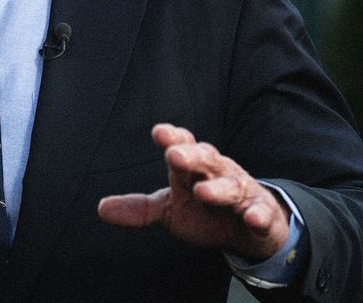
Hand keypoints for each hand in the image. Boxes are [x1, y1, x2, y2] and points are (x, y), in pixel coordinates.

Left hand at [96, 123, 290, 260]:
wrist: (248, 229)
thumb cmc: (204, 210)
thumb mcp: (170, 209)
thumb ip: (139, 208)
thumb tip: (101, 208)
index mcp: (194, 167)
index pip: (183, 146)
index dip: (173, 139)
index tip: (159, 133)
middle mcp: (218, 172)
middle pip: (206, 159)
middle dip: (191, 156)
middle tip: (174, 156)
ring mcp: (242, 192)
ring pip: (231, 186)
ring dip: (218, 189)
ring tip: (203, 192)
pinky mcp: (261, 214)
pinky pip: (261, 214)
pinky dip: (258, 215)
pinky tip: (252, 218)